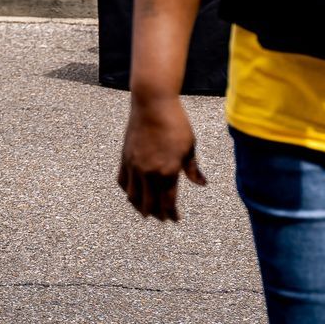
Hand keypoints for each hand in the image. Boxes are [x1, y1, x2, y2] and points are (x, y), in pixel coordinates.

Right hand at [117, 93, 205, 220]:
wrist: (152, 103)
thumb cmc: (175, 122)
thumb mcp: (190, 145)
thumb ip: (192, 168)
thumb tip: (201, 184)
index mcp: (168, 171)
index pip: (168, 202)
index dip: (171, 214)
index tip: (174, 219)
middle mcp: (149, 173)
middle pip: (150, 203)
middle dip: (156, 214)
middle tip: (161, 219)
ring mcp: (134, 166)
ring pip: (133, 196)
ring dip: (139, 207)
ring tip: (145, 211)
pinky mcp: (125, 157)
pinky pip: (123, 181)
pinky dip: (127, 191)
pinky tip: (132, 193)